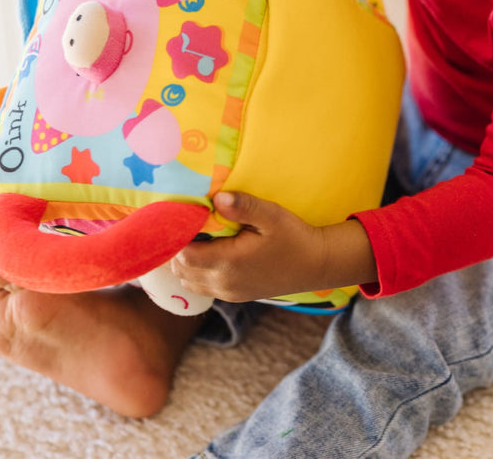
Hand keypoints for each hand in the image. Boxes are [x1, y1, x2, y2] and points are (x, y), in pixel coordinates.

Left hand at [170, 191, 376, 302]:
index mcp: (229, 262)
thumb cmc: (295, 237)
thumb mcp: (272, 216)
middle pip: (180, 269)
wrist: (316, 265)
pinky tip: (206, 252)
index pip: (183, 254)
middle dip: (176, 248)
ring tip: (193, 237)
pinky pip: (201, 286)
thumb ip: (243, 206)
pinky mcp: (234, 296)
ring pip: (187, 281)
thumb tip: (216, 198)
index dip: (176, 236)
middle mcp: (224, 282)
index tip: (178, 216)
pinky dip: (195, 271)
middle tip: (182, 224)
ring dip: (184, 261)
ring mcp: (228, 292)